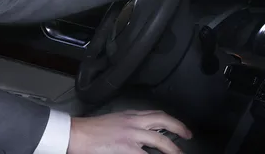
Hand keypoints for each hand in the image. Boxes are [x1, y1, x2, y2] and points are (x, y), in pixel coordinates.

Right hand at [67, 110, 191, 153]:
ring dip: (173, 149)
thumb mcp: (114, 121)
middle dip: (179, 129)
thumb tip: (140, 134)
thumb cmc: (90, 130)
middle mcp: (133, 122)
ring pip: (160, 140)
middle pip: (163, 121)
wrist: (76, 134)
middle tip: (188, 136)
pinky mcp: (126, 148)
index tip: (179, 127)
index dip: (171, 121)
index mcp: (130, 115)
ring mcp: (131, 135)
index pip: (156, 114)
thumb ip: (128, 125)